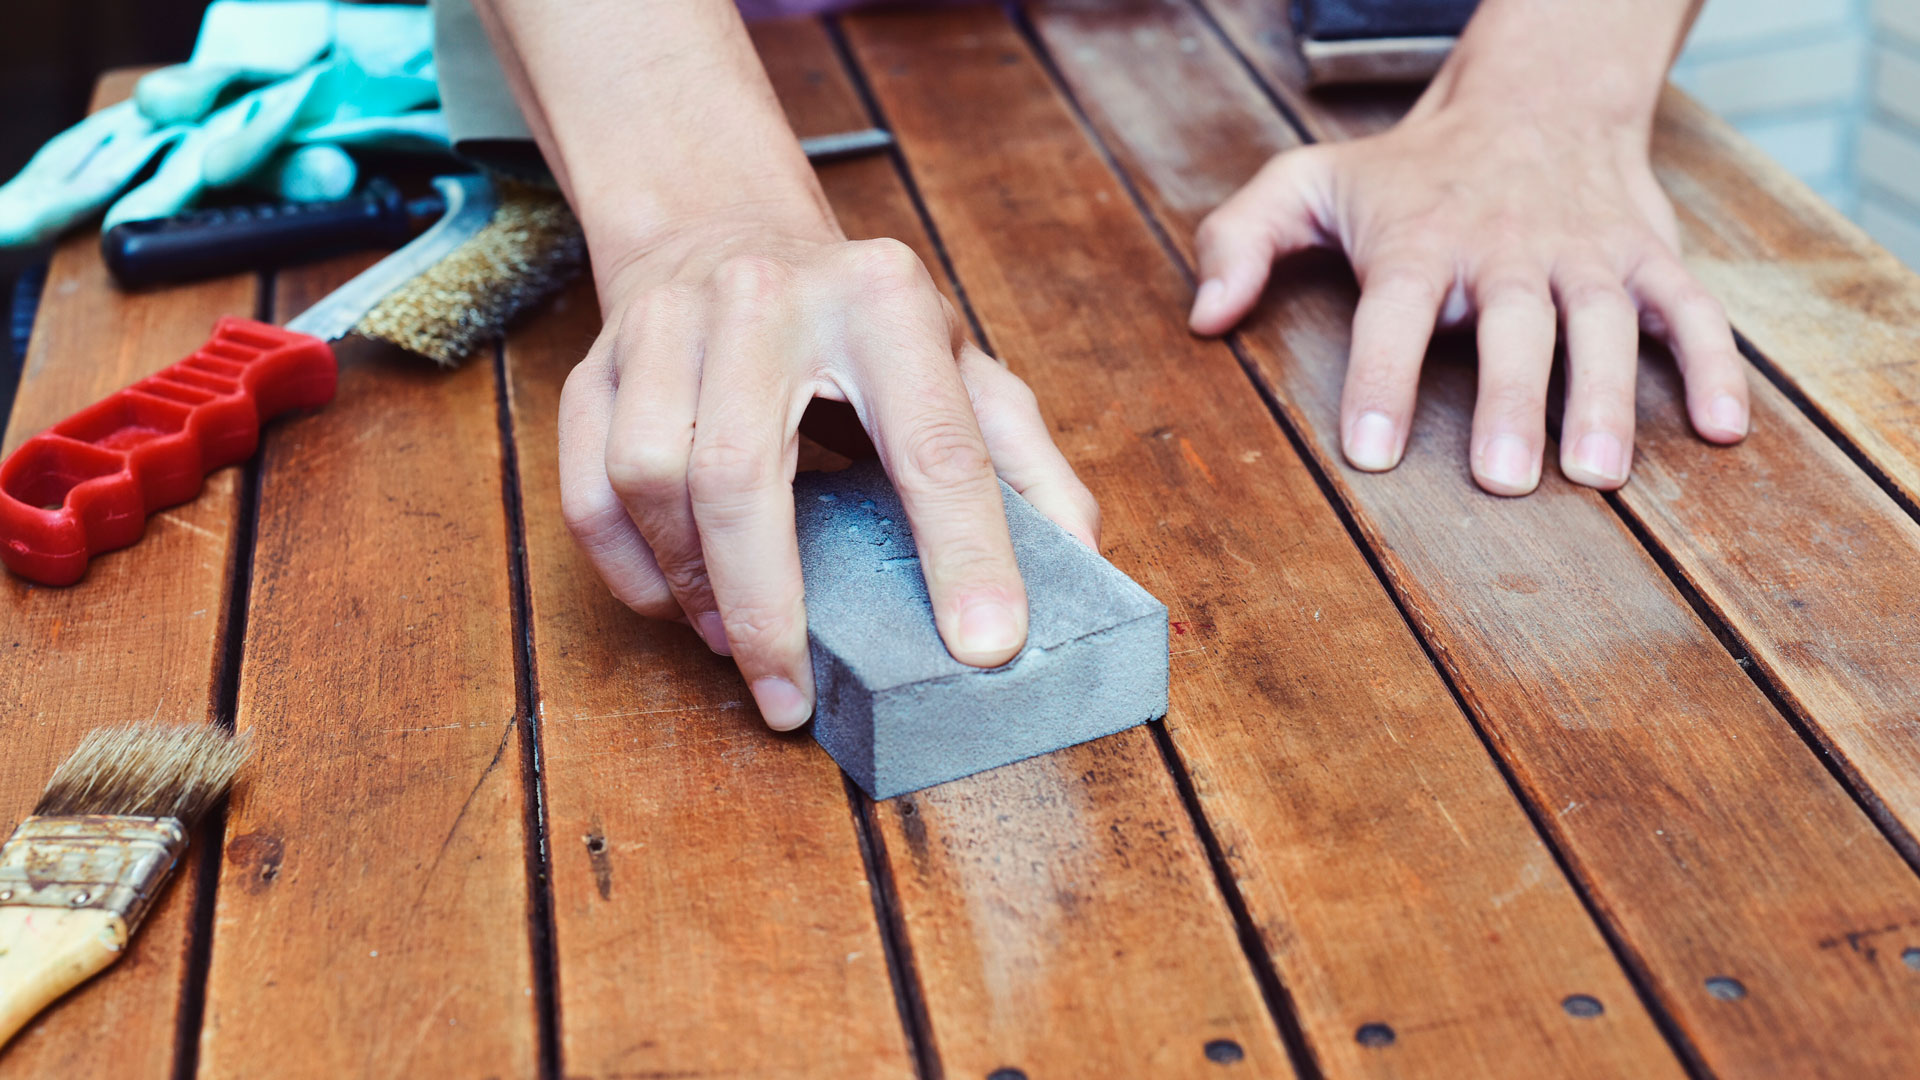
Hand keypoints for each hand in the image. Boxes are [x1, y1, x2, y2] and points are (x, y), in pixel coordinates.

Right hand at [559, 224, 1099, 729]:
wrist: (724, 230)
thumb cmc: (856, 325)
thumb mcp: (960, 367)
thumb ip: (1024, 460)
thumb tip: (1082, 560)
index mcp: (883, 299)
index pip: (932, 444)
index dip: (964, 554)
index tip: (986, 647)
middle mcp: (765, 297)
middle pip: (743, 476)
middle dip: (769, 610)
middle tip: (793, 699)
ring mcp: (666, 323)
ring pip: (650, 480)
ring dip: (693, 589)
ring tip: (741, 644)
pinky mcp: (597, 361)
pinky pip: (586, 489)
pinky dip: (630, 570)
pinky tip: (680, 605)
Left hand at [1188, 96, 1749, 494]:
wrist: (1536, 93)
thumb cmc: (1410, 167)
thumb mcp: (1309, 181)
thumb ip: (1241, 239)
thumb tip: (1202, 317)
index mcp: (1421, 241)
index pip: (1395, 312)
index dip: (1381, 379)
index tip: (1372, 450)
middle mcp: (1507, 247)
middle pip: (1512, 325)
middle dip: (1507, 399)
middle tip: (1501, 478)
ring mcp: (1586, 252)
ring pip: (1602, 323)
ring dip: (1607, 396)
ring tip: (1599, 474)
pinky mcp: (1649, 257)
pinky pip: (1691, 309)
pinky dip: (1713, 364)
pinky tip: (1724, 430)